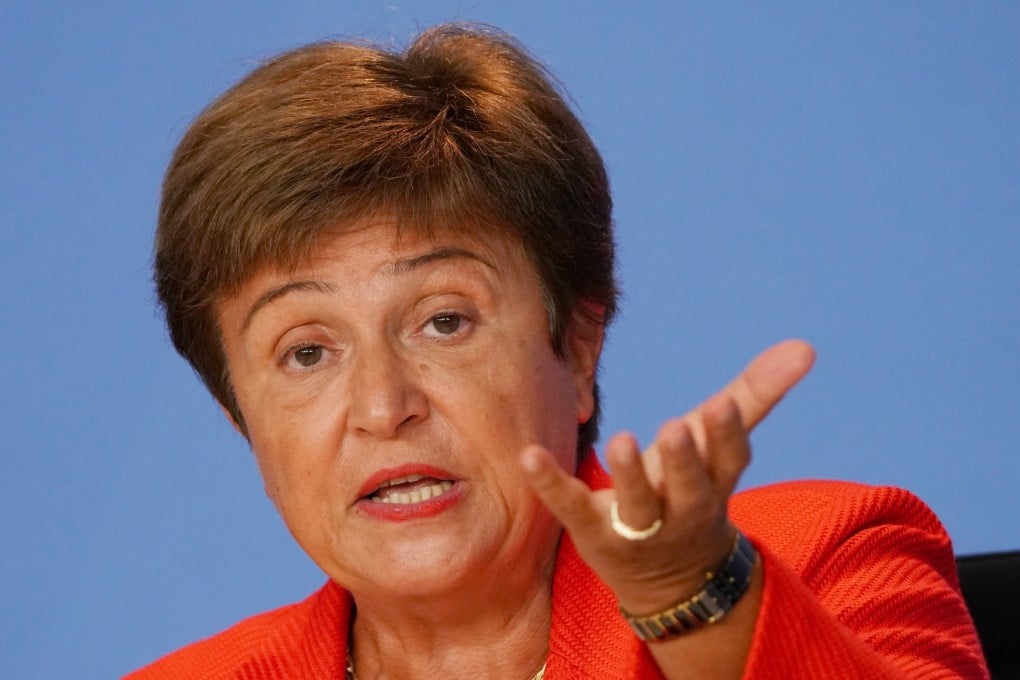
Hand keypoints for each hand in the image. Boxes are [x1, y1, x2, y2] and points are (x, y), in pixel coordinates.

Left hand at [520, 339, 814, 612]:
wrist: (672, 580)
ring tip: (621, 440)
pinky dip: (551, 483)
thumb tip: (806, 346)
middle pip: (688, 489)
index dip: (726, 437)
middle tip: (676, 427)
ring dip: (629, 476)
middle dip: (683, 461)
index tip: (723, 407)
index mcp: (715, 485)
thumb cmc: (694, 491)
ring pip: (636, 507)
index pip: (729, 462)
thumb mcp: (722, 448)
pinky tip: (529, 456)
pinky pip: (571, 508)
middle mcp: (682, 511)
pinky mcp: (593, 533)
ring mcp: (637, 529)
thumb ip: (756, 394)